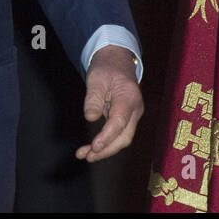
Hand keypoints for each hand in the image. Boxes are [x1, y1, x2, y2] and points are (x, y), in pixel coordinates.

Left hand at [76, 45, 142, 161]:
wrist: (118, 61)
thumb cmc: (108, 67)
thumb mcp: (97, 78)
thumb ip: (94, 98)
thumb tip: (90, 117)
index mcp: (128, 98)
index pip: (119, 123)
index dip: (107, 137)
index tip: (94, 147)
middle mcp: (134, 110)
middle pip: (124, 137)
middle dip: (106, 150)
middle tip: (87, 156)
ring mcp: (131, 116)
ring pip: (121, 139)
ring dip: (104, 149)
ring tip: (84, 155)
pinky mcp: (126, 119)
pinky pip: (117, 134)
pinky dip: (105, 143)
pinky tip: (91, 148)